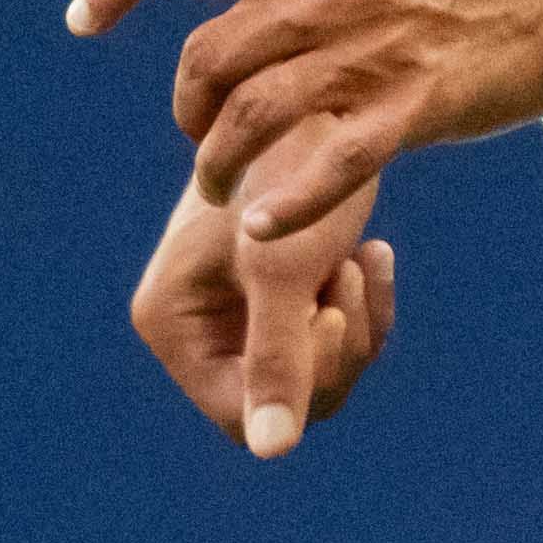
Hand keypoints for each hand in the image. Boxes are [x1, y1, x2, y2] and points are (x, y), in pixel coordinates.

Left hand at [64, 0, 542, 245]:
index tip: (82, 20)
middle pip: (208, 56)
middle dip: (186, 110)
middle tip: (197, 137)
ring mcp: (368, 50)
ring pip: (251, 117)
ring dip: (218, 166)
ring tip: (220, 192)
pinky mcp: (410, 108)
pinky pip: (325, 165)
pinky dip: (281, 204)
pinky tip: (259, 229)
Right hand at [123, 178, 404, 461]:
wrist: (319, 90)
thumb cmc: (291, 169)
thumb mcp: (286, 273)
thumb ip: (278, 362)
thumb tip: (272, 452)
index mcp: (169, 321)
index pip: (238, 413)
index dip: (298, 379)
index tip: (330, 312)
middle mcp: (194, 322)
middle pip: (283, 398)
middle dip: (334, 346)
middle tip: (348, 273)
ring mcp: (238, 307)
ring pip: (315, 368)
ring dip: (354, 319)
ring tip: (359, 256)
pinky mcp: (279, 286)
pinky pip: (332, 334)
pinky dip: (361, 301)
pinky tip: (373, 252)